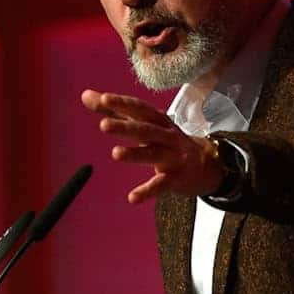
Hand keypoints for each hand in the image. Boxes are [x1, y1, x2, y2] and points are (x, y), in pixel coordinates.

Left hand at [81, 89, 223, 203]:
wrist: (208, 164)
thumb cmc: (169, 139)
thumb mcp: (144, 123)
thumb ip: (115, 110)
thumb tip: (85, 95)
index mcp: (157, 120)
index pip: (138, 109)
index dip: (122, 103)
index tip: (103, 98)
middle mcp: (166, 135)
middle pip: (145, 129)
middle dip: (126, 127)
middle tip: (104, 125)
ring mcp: (173, 156)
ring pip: (153, 154)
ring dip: (135, 154)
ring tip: (116, 154)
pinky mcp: (177, 178)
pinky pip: (161, 185)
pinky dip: (147, 191)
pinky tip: (133, 198)